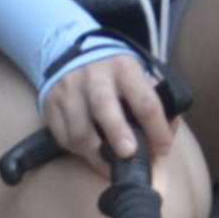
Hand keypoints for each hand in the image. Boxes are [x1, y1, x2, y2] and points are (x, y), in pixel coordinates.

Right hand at [36, 40, 172, 166]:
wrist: (73, 53)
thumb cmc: (115, 74)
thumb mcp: (138, 75)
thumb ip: (155, 100)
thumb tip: (167, 133)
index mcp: (124, 68)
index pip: (144, 99)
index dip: (156, 127)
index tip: (162, 149)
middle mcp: (95, 77)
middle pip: (104, 106)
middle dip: (117, 132)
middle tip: (128, 154)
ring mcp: (69, 91)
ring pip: (79, 129)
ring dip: (96, 153)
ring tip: (110, 165)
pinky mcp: (50, 106)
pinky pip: (63, 137)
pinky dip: (78, 151)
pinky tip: (91, 154)